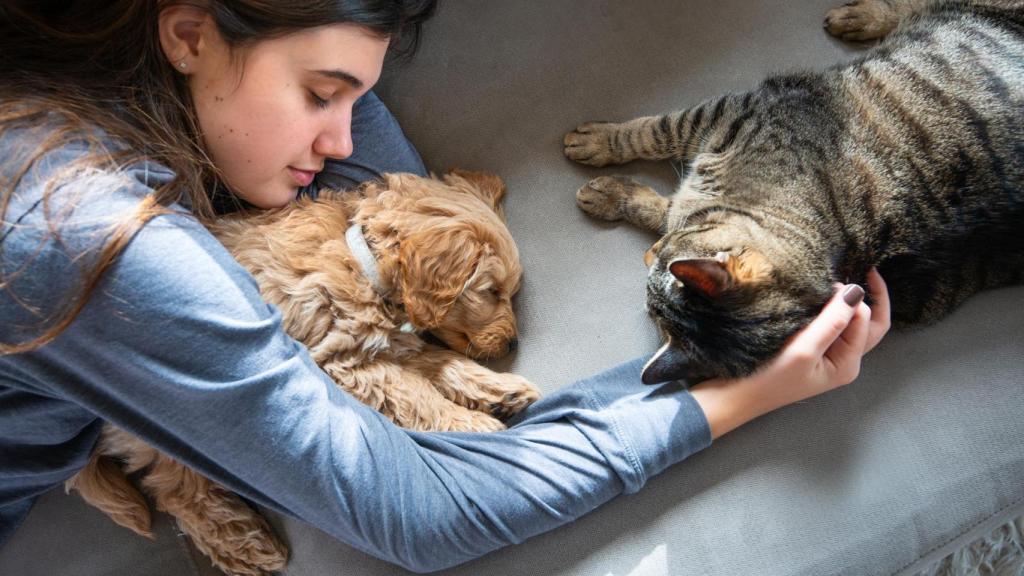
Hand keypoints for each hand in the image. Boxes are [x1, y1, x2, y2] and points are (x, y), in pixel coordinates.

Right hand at [690, 268, 890, 438]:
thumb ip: (832, 322)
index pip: (868, 322)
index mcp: (848, 364)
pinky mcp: (809, 348)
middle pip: (870, 324)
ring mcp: (827, 354)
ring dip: (848, 302)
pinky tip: (818, 296)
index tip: (829, 282)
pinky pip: (830, 324)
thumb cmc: (767, 378)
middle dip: (871, 297)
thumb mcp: (803, 350)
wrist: (734, 395)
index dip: (854, 299)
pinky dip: (829, 309)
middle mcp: (843, 359)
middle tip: (863, 268)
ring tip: (835, 279)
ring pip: (850, 322)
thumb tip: (856, 291)